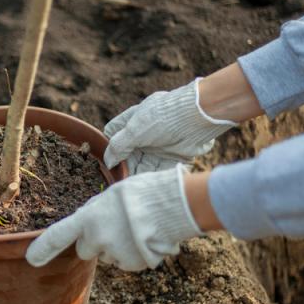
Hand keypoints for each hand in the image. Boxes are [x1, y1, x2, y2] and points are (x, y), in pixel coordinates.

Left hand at [26, 164, 201, 271]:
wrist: (175, 205)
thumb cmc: (143, 192)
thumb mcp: (111, 194)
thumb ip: (95, 212)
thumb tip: (88, 224)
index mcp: (89, 218)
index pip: (59, 235)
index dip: (43, 248)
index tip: (31, 259)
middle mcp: (98, 240)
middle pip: (85, 250)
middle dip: (94, 242)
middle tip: (113, 225)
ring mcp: (116, 255)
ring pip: (108, 256)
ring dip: (116, 247)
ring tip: (135, 228)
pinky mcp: (133, 265)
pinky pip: (127, 262)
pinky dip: (133, 253)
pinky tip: (144, 237)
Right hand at [103, 79, 234, 174]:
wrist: (198, 118)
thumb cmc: (163, 118)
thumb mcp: (134, 130)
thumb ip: (117, 146)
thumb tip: (108, 161)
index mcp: (134, 119)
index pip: (114, 132)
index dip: (109, 145)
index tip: (104, 160)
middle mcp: (146, 132)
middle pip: (129, 153)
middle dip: (123, 165)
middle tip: (118, 178)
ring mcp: (160, 144)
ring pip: (143, 163)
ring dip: (137, 173)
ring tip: (131, 184)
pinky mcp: (173, 156)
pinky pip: (159, 169)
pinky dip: (152, 177)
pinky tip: (146, 185)